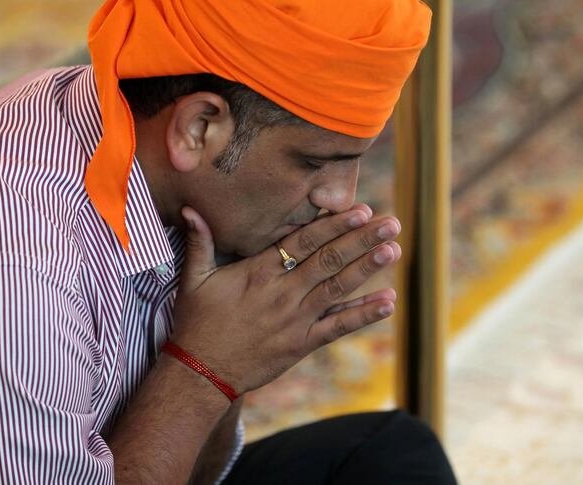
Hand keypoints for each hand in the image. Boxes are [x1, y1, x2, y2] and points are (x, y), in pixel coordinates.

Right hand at [168, 204, 401, 392]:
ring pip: (337, 288)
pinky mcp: (302, 344)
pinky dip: (363, 314)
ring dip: (367, 268)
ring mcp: (295, 320)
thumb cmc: (197, 323)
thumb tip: (190, 209)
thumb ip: (199, 242)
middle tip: (391, 223)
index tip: (359, 210)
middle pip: (329, 260)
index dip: (333, 225)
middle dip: (362, 240)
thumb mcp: (194, 280)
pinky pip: (337, 327)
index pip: (303, 242)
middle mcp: (282, 293)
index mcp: (259, 272)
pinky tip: (388, 301)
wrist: (202, 373)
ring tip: (393, 250)